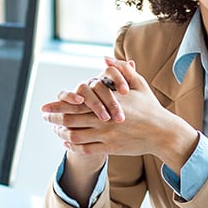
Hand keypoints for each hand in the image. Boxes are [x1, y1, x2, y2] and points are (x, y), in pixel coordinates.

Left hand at [42, 57, 197, 170]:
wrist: (162, 132)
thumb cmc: (150, 107)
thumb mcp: (138, 84)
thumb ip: (121, 69)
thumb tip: (105, 58)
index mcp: (107, 102)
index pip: (75, 103)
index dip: (57, 105)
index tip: (45, 106)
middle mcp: (104, 119)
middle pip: (69, 119)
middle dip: (53, 118)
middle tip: (44, 116)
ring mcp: (106, 135)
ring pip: (74, 136)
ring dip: (61, 133)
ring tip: (55, 129)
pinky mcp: (110, 148)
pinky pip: (84, 149)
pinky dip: (72, 146)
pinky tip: (67, 142)